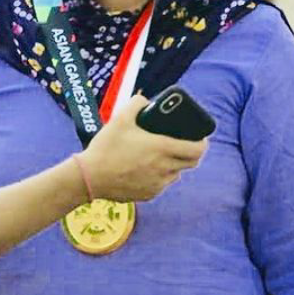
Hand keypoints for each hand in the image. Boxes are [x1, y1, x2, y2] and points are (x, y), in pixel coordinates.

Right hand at [79, 94, 207, 202]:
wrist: (90, 177)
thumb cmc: (106, 147)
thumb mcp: (119, 119)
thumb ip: (135, 104)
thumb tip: (144, 100)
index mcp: (161, 148)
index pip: (196, 149)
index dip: (203, 143)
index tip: (201, 137)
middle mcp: (164, 168)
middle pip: (191, 163)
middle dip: (191, 153)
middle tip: (183, 144)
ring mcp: (158, 184)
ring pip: (176, 173)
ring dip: (174, 164)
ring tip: (159, 155)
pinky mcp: (149, 194)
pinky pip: (162, 184)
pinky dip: (160, 175)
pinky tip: (144, 168)